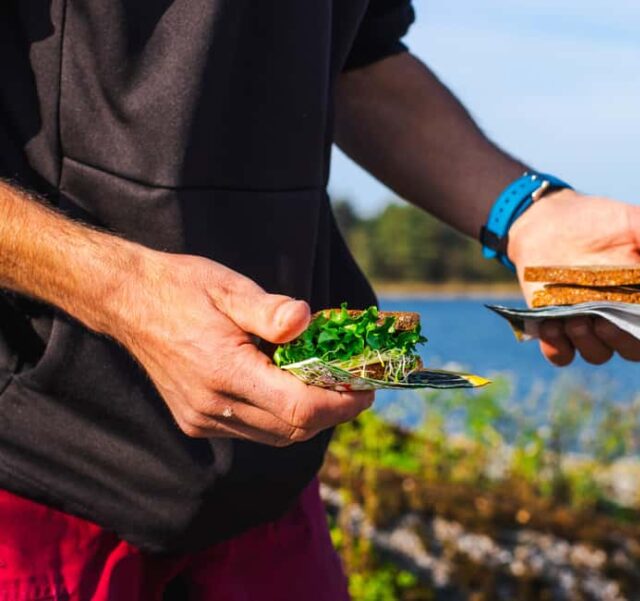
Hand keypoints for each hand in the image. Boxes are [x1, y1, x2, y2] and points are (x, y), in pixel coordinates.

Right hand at [105, 252, 373, 445]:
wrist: (126, 301)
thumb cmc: (182, 287)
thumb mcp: (230, 287)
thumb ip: (270, 310)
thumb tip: (306, 320)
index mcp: (224, 371)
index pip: (299, 408)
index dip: (341, 404)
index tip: (367, 389)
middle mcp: (212, 405)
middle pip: (293, 429)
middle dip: (333, 411)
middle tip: (357, 385)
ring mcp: (202, 418)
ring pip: (275, 435)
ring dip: (309, 418)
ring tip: (330, 386)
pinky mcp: (196, 421)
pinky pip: (253, 431)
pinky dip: (281, 417)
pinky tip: (290, 387)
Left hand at [506, 190, 639, 365]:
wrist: (543, 220)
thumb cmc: (597, 220)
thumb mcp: (636, 224)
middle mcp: (622, 316)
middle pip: (635, 350)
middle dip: (623, 339)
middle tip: (604, 318)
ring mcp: (589, 325)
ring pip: (599, 355)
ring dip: (589, 342)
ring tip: (573, 317)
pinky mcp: (556, 329)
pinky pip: (561, 356)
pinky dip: (558, 346)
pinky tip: (552, 323)